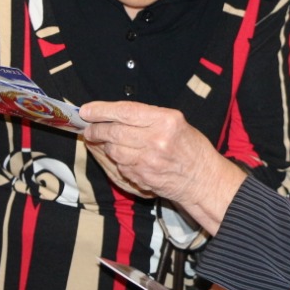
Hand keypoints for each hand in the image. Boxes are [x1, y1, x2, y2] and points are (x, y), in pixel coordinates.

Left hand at [80, 101, 247, 233]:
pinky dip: (116, 160)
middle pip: (114, 132)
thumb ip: (146, 117)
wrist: (202, 179)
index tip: (86, 111)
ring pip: (113, 150)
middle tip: (89, 129)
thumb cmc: (190, 147)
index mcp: (166, 120)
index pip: (125, 111)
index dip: (102, 110)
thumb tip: (113, 114)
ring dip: (105, 146)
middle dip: (97, 130)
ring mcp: (148, 161)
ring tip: (104, 141)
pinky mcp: (142, 177)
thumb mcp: (176, 122)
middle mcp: (157, 140)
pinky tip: (121, 156)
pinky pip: (120, 165)